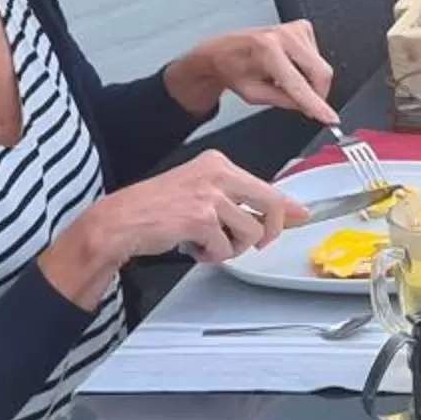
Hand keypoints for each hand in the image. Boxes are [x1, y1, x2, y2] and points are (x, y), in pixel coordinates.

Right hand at [43, 152, 308, 301]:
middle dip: (269, 230)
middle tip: (256, 243)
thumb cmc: (156, 209)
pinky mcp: (200, 218)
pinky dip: (211, 255)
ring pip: (249, 233)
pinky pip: (224, 248)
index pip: (267, 185)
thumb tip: (286, 211)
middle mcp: (217, 174)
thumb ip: (241, 201)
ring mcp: (210, 195)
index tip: (300, 215)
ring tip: (208, 243)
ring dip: (231, 248)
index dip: (286, 208)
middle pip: (271, 204)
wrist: (120, 220)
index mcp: (218, 163)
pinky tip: (194, 247)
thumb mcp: (202, 194)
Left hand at [167, 22, 336, 124]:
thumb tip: (309, 107)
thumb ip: (285, 101)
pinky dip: (308, 69)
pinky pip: (318, 57)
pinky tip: (289, 68)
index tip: (331, 118)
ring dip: (310, 81)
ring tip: (284, 80)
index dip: (317, 105)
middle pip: (321, 72)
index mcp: (267, 50)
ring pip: (321, 67)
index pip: (300, 85)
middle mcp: (283, 35)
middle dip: (317, 94)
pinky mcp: (302, 28)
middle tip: (304, 105)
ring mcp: (295, 29)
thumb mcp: (254, 95)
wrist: (224, 51)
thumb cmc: (233, 69)